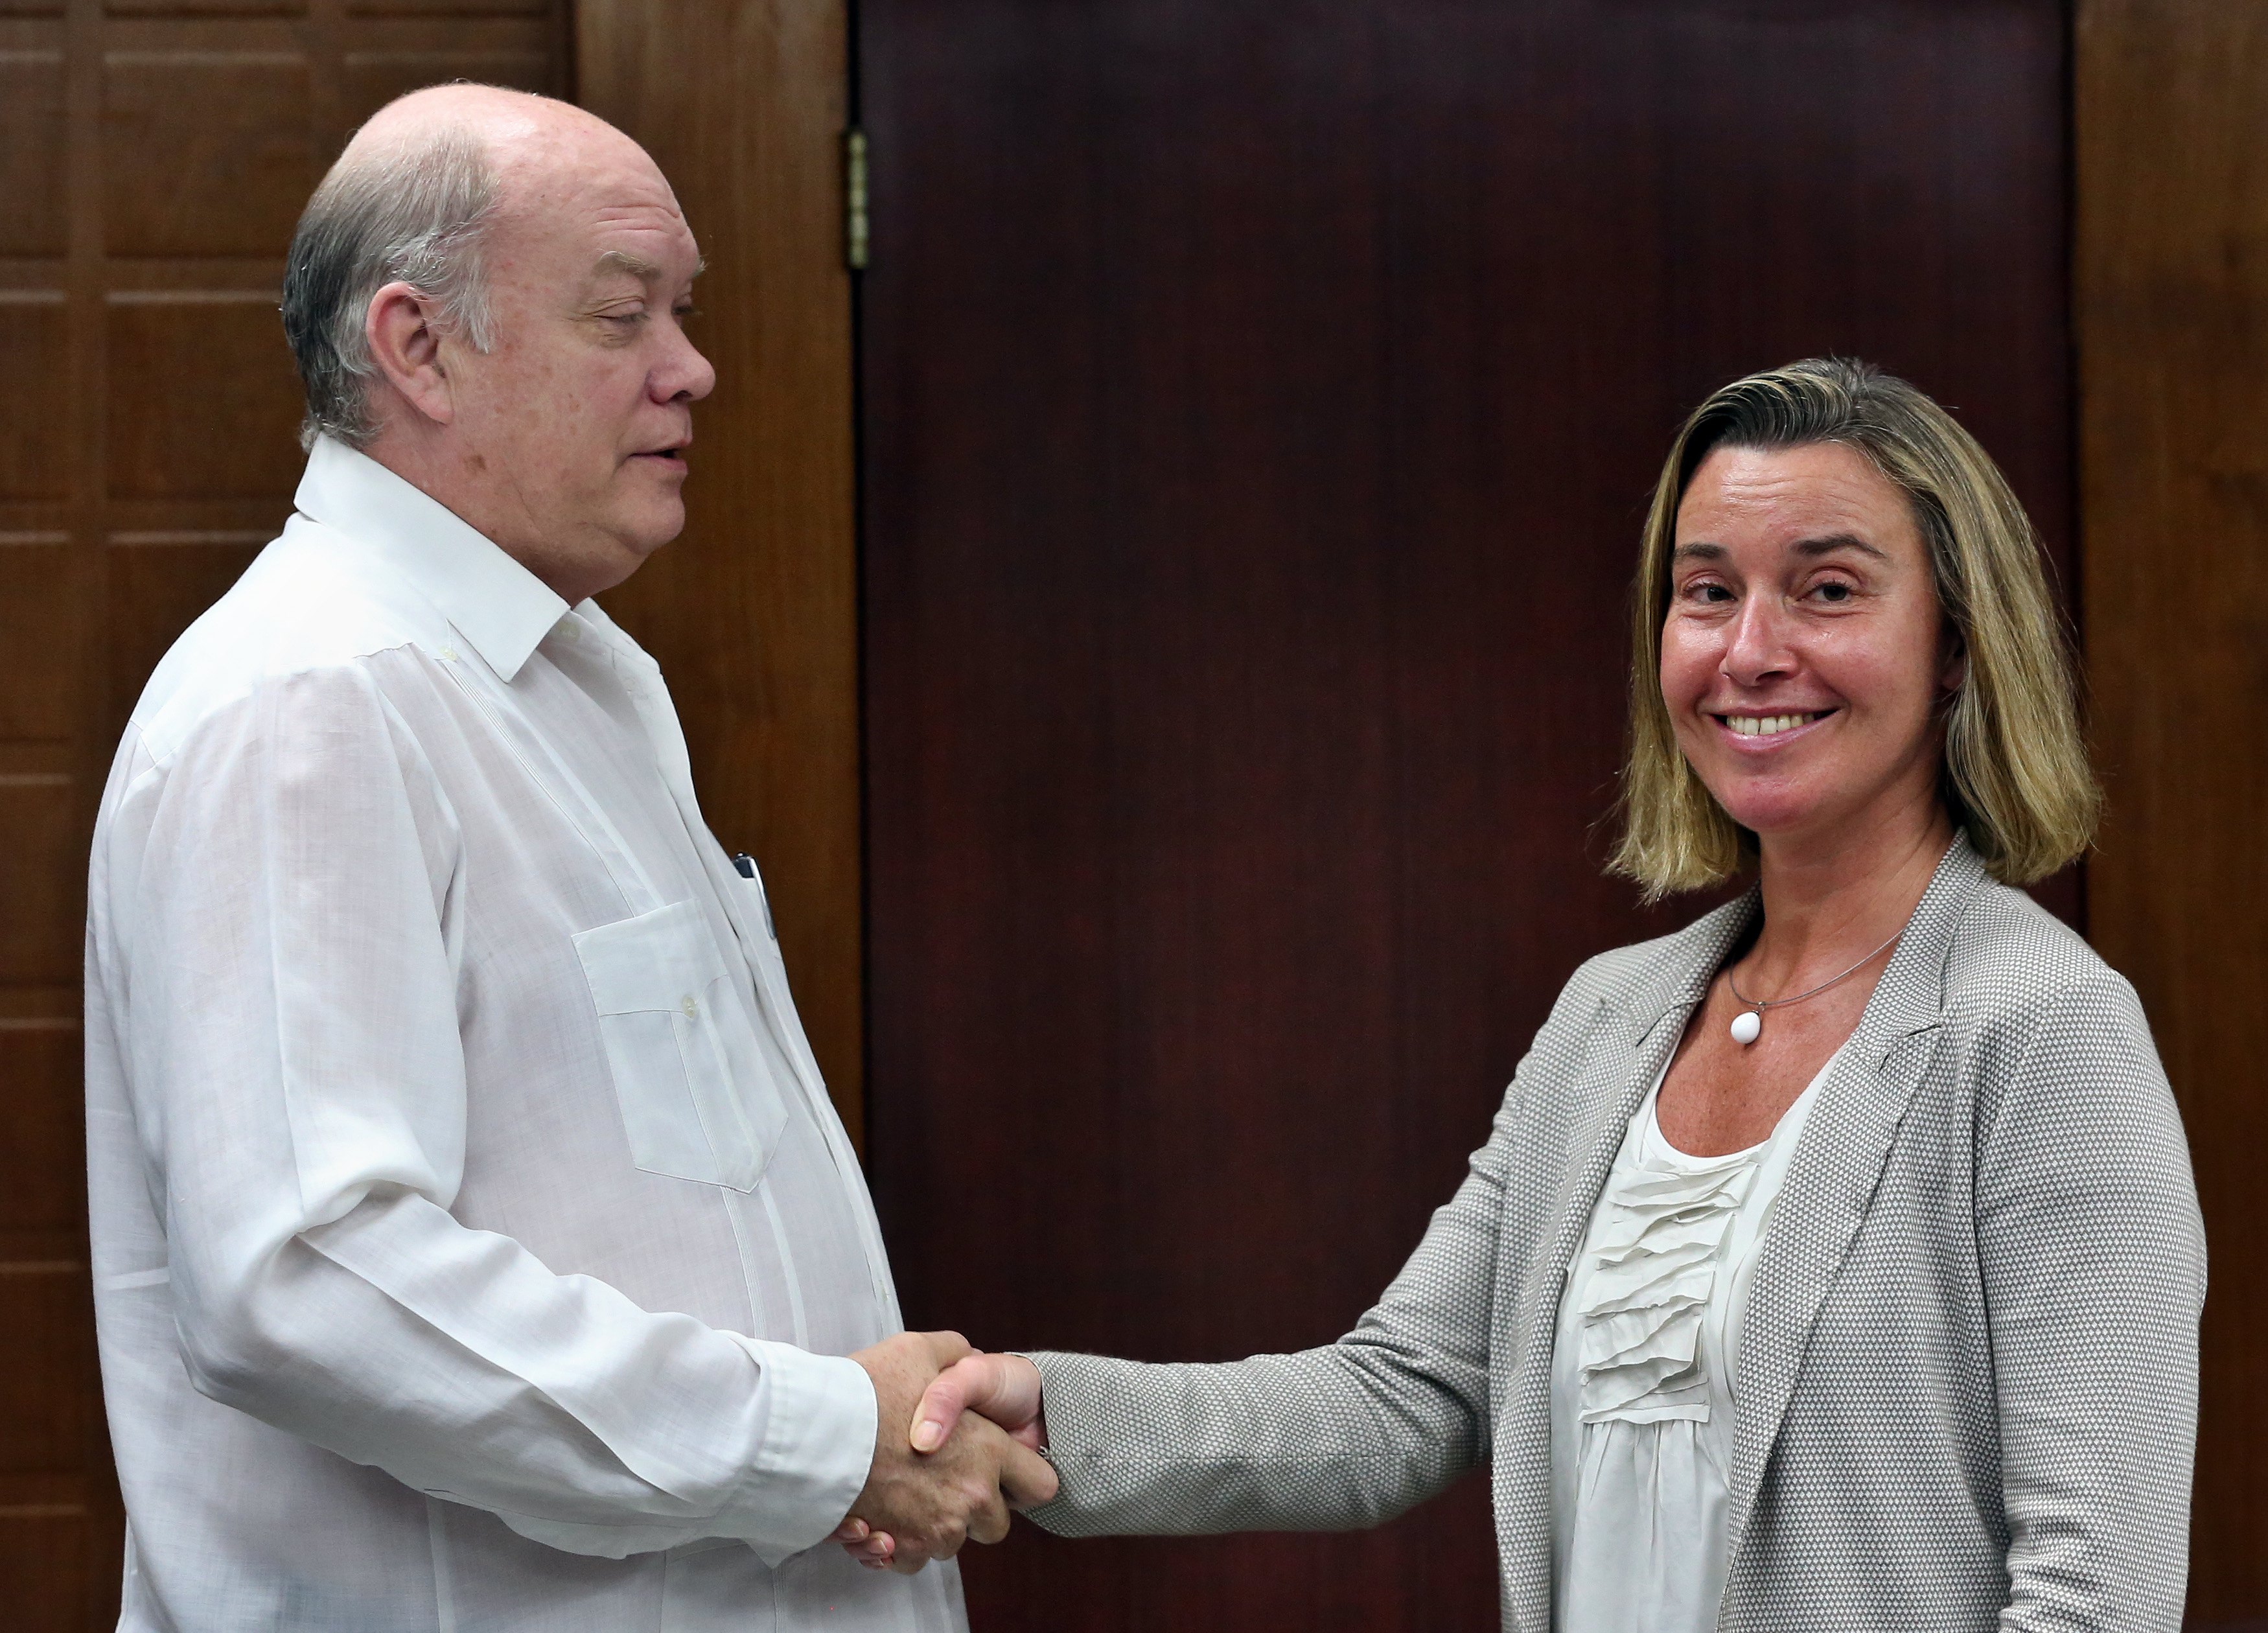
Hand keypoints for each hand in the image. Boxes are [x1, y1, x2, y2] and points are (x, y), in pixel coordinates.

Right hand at [835, 1351, 1047, 1569]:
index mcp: (988, 1451)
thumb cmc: (868, 1390)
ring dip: (934, 1526)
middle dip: (976, 1510)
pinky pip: (912, 1560)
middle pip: (996, 1526)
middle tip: (945, 1482)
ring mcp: (936, 1528)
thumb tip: (967, 1355)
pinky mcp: (901, 1548)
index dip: (1024, 1478)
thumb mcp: (920, 1350)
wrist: (815, 1431)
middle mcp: (970, 1496)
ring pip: (951, 1544)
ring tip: (906, 1493)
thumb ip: (955, 1353)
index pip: (1041, 1485)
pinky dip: (900, 1544)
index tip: (1003, 1472)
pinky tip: (883, 1516)